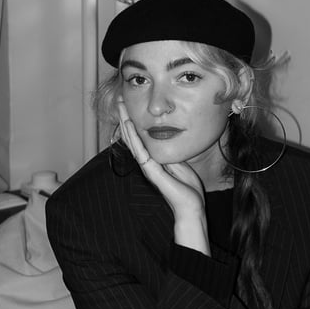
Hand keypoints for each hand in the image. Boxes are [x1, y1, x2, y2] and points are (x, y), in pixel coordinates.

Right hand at [117, 99, 205, 220]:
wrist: (190, 208)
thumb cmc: (187, 190)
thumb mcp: (180, 164)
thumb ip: (172, 154)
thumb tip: (170, 139)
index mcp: (154, 160)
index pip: (140, 138)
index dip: (134, 121)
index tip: (129, 105)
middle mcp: (147, 163)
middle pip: (132, 137)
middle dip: (125, 118)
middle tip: (119, 100)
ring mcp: (148, 167)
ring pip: (133, 142)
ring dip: (125, 123)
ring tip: (120, 107)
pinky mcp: (152, 172)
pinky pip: (140, 152)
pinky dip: (133, 138)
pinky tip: (128, 126)